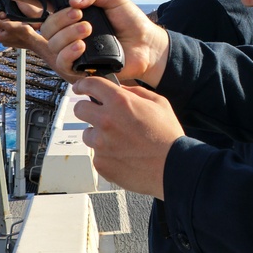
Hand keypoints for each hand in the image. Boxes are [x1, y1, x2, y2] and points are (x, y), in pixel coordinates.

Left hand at [0, 12, 45, 49]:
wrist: (33, 40)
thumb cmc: (22, 32)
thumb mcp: (8, 25)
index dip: (0, 17)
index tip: (6, 15)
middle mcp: (2, 41)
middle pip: (0, 26)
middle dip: (5, 21)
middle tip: (12, 19)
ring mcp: (8, 42)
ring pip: (6, 29)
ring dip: (10, 24)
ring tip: (17, 24)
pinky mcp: (14, 42)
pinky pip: (11, 33)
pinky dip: (14, 29)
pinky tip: (19, 28)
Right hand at [39, 0, 169, 84]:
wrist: (146, 44)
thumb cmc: (131, 22)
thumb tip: (74, 0)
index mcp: (75, 20)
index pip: (52, 17)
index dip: (58, 13)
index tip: (75, 10)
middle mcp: (71, 36)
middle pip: (48, 32)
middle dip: (62, 23)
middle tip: (83, 20)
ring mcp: (75, 53)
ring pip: (54, 47)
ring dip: (67, 37)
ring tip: (88, 31)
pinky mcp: (82, 69)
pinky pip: (63, 65)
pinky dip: (68, 55)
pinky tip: (82, 47)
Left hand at [73, 75, 183, 198]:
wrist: (173, 167)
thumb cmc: (168, 136)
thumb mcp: (159, 103)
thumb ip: (136, 92)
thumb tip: (121, 89)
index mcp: (120, 102)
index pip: (90, 85)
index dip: (83, 84)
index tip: (80, 87)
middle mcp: (106, 121)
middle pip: (79, 109)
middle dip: (87, 109)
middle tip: (100, 115)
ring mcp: (101, 144)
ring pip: (87, 134)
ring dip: (98, 134)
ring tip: (120, 141)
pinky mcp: (100, 163)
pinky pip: (96, 154)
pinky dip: (106, 153)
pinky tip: (123, 154)